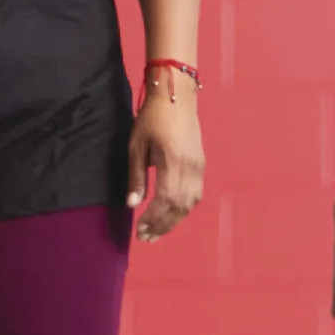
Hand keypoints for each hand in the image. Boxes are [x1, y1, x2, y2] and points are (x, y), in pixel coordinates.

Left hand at [129, 88, 205, 239]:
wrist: (176, 96)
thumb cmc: (151, 118)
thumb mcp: (136, 145)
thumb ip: (136, 176)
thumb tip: (132, 204)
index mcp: (172, 161)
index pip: (165, 200)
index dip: (153, 219)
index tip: (140, 230)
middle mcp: (190, 167)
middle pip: (179, 207)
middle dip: (162, 225)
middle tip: (146, 238)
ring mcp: (199, 166)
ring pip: (190, 203)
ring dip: (174, 221)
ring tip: (157, 232)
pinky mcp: (201, 164)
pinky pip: (196, 194)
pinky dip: (184, 209)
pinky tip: (172, 215)